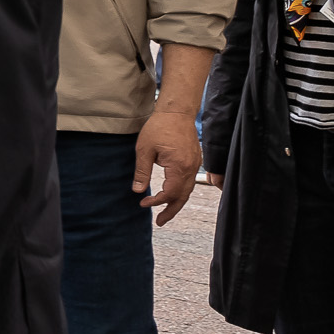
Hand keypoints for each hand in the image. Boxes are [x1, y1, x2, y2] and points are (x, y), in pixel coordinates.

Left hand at [134, 110, 200, 224]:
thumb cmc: (159, 127)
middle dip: (171, 210)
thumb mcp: (144, 150)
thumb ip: (142, 171)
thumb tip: (137, 190)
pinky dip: (181, 191)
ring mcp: (195, 165)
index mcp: (179, 167)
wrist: (176, 112)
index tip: (143, 203)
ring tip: (165, 213)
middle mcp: (191, 168)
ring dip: (176, 202)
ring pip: (188, 190)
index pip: (170, 193)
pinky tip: (172, 194)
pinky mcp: (194, 161)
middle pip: (183, 196)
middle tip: (160, 222)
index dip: (157, 201)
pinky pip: (190, 181)